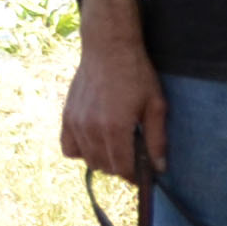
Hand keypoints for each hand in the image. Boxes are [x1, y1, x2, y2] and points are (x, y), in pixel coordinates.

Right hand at [61, 0, 166, 176]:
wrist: (108, 50)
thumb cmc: (137, 75)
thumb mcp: (156, 106)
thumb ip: (157, 139)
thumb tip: (160, 168)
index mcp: (115, 128)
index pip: (122, 168)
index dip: (134, 175)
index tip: (144, 173)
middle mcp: (91, 129)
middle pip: (104, 167)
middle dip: (121, 168)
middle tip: (134, 158)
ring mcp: (75, 123)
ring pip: (87, 160)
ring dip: (103, 161)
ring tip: (117, 148)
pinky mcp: (66, 117)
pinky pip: (68, 148)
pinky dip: (81, 152)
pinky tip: (96, 143)